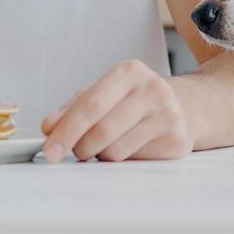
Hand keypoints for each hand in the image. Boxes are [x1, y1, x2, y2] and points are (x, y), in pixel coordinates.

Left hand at [39, 59, 193, 162]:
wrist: (184, 106)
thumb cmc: (135, 100)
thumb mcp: (104, 93)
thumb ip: (73, 109)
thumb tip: (50, 126)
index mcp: (129, 72)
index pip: (90, 105)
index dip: (66, 130)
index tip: (50, 150)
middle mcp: (152, 89)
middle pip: (101, 131)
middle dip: (80, 147)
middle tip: (77, 150)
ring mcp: (167, 115)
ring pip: (115, 151)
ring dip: (101, 155)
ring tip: (108, 144)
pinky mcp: (176, 140)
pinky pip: (133, 161)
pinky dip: (122, 160)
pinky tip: (129, 146)